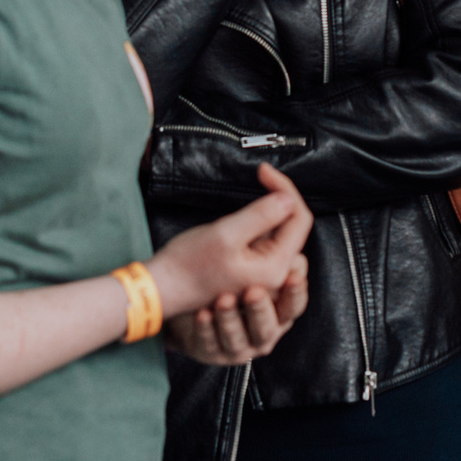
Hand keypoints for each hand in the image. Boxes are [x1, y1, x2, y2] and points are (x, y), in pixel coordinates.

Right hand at [146, 164, 313, 332]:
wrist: (161, 289)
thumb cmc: (187, 265)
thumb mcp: (225, 233)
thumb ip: (262, 215)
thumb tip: (288, 199)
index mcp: (275, 268)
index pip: (299, 219)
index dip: (286, 189)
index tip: (262, 171)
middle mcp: (275, 276)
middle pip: (292, 226)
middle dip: (276, 201)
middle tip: (257, 183)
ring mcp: (263, 277)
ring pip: (278, 234)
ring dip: (262, 215)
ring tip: (234, 216)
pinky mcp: (250, 273)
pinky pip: (263, 243)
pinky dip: (253, 227)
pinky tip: (230, 229)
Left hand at [167, 255, 310, 364]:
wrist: (188, 303)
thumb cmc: (226, 279)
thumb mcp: (249, 259)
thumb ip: (271, 244)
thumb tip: (290, 209)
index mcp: (278, 309)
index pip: (294, 304)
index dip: (294, 291)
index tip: (291, 275)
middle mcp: (262, 330)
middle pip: (268, 326)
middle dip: (261, 310)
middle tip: (253, 291)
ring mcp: (237, 344)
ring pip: (238, 338)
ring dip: (231, 319)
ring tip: (222, 299)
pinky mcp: (211, 350)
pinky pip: (208, 342)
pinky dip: (205, 328)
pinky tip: (201, 314)